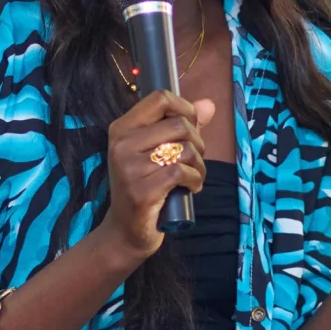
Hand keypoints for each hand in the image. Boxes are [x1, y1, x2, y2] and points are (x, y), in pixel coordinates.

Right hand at [102, 90, 215, 258]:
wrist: (125, 231)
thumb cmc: (145, 187)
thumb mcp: (157, 152)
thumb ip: (182, 125)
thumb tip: (208, 104)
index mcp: (122, 128)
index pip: (160, 98)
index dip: (185, 108)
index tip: (191, 127)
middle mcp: (122, 145)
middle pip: (179, 124)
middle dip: (198, 142)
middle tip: (194, 160)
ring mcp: (129, 169)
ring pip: (183, 149)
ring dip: (199, 164)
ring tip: (194, 176)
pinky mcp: (141, 191)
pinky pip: (182, 172)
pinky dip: (195, 179)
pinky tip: (191, 187)